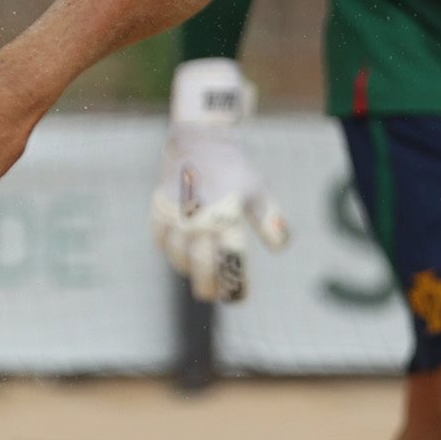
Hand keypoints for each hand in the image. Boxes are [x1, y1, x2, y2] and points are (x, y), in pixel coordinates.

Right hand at [147, 59, 290, 303]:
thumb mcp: (259, 193)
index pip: (231, 259)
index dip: (236, 283)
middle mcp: (199, 217)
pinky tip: (183, 256)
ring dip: (189, 270)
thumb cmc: (235, 172)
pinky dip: (172, 252)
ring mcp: (176, 214)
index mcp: (226, 214)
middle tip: (216, 295)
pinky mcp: (160, 209)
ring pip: (178, 255)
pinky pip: (161, 240)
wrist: (201, 142)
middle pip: (201, 264)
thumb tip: (281, 248)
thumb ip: (271, 221)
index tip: (240, 297)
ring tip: (202, 276)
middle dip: (209, 285)